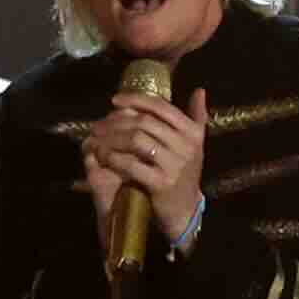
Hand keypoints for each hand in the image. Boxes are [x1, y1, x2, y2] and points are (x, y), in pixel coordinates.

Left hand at [80, 85, 209, 248]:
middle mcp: (186, 146)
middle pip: (144, 122)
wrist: (184, 208)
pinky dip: (114, 158)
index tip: (115, 100)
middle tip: (99, 124)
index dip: (135, 100)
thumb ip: (196, 117)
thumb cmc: (185, 172)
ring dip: (112, 138)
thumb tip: (200, 90)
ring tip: (98, 139)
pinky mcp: (161, 183)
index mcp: (192, 132)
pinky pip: (132, 164)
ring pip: (136, 140)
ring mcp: (174, 164)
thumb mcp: (194, 144)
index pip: (161, 107)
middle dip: (117, 121)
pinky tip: (103, 157)